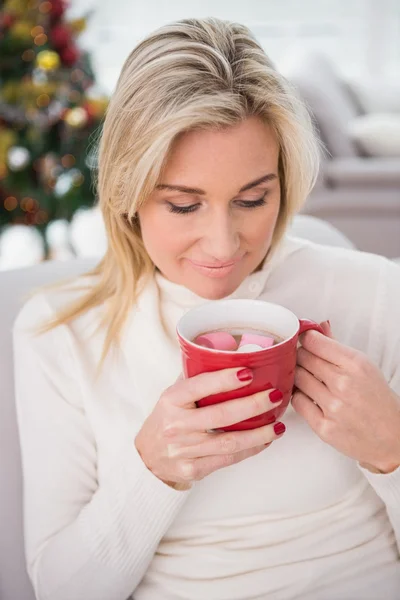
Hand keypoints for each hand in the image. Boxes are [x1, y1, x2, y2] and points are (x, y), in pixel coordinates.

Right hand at [135, 368, 285, 487]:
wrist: (148, 458)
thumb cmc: (167, 420)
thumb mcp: (172, 396)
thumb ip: (195, 379)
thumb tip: (230, 356)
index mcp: (171, 400)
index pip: (200, 386)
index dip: (225, 379)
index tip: (248, 372)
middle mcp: (176, 425)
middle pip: (221, 415)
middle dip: (253, 405)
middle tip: (274, 395)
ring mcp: (185, 449)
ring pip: (230, 441)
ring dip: (259, 433)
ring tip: (278, 424)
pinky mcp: (194, 469)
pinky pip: (229, 459)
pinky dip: (251, 449)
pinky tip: (265, 440)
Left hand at [292, 321, 399, 473]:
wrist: (392, 437)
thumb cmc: (377, 400)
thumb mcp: (363, 366)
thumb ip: (336, 346)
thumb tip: (319, 326)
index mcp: (355, 364)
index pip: (314, 341)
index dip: (305, 339)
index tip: (305, 341)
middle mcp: (343, 384)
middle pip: (302, 358)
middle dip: (301, 357)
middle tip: (306, 361)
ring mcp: (333, 406)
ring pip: (297, 378)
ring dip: (299, 377)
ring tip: (309, 380)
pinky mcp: (324, 427)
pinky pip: (297, 402)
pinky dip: (300, 397)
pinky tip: (310, 396)